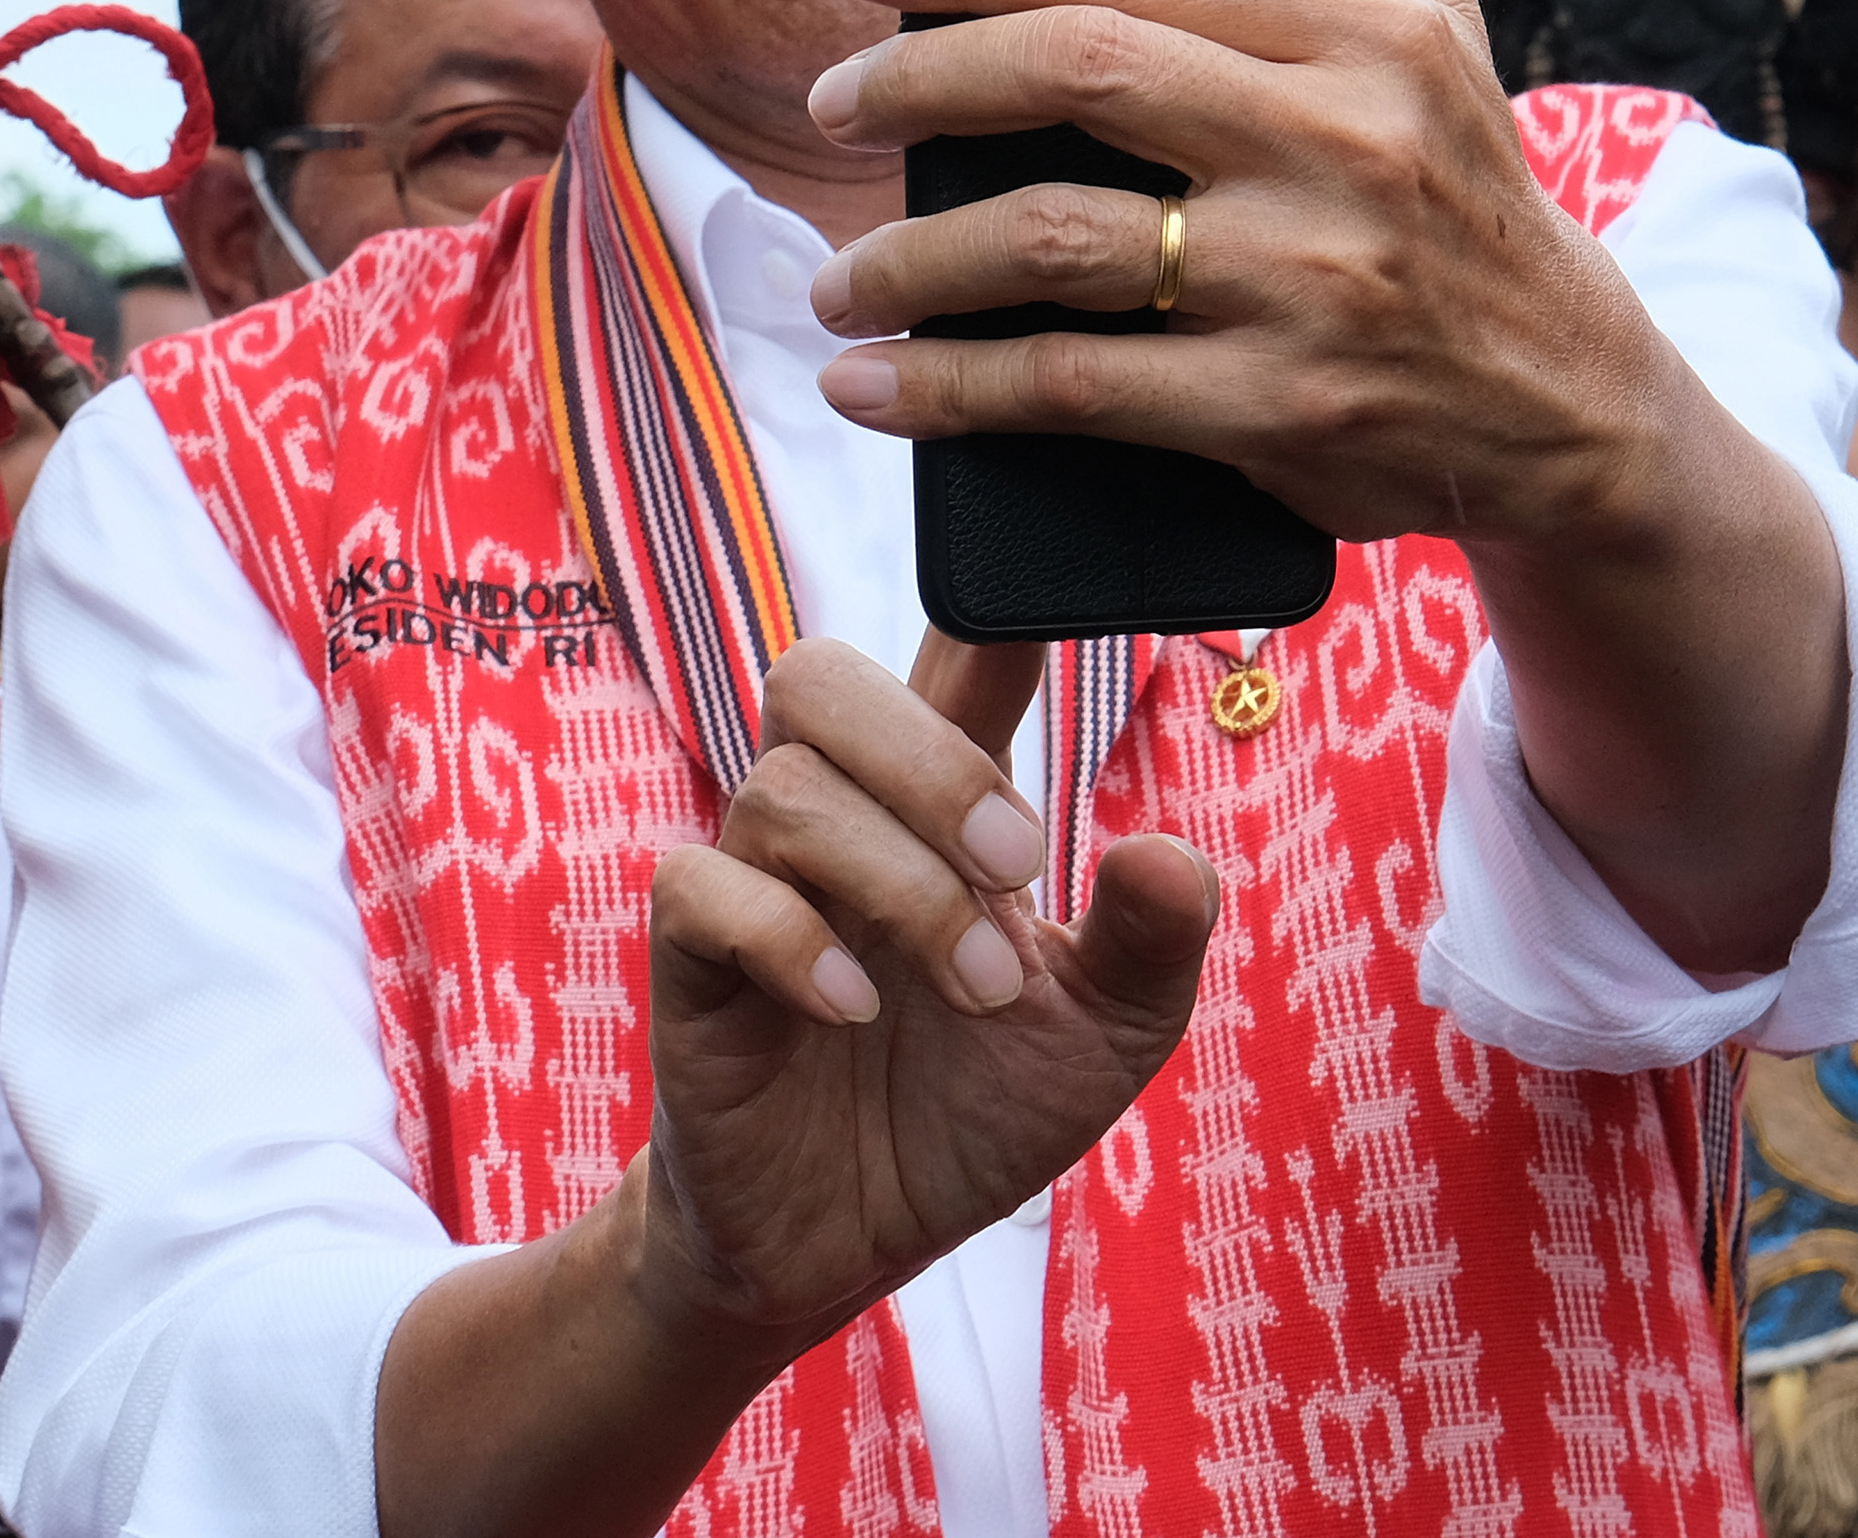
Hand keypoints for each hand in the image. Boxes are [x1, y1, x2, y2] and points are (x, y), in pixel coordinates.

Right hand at [632, 636, 1213, 1351]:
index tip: (1057, 617)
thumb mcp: (1098, 1038)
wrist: (849, 1241)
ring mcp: (752, 883)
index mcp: (934, 807)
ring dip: (903, 885)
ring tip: (979, 992)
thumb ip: (1147, 943)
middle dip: (931, 757)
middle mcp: (835, 819)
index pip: (947, 657)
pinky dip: (790, 940)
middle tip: (1021, 865)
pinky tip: (856, 1010)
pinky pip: (699, 889)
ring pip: (783, 785)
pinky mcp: (689, 965)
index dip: (990, 615)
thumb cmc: (967, 1108)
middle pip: (820, 674)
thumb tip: (1169, 852)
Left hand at [795, 0, 1680, 548]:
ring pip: (1055, 239)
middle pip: (1075, 72)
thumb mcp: (1438, 1)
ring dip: (913, 258)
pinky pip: (1073, 387)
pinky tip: (872, 384)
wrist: (1571, 408)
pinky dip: (952, 389)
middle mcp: (1337, 143)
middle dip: (918, 79)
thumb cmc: (1461, 180)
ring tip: (837, 275)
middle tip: (830, 101)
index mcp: (1358, 29)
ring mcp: (1306, 281)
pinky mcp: (1277, 408)